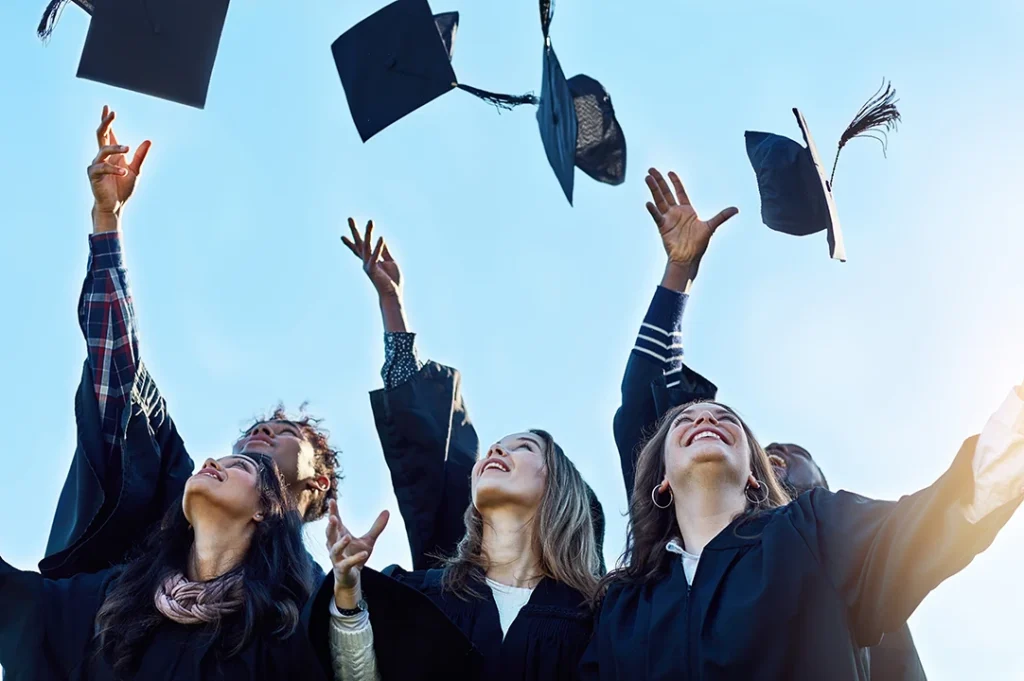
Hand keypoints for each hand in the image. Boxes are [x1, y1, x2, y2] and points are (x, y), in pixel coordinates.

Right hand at [88, 106, 151, 231]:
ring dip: (116, 148)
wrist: (115, 205)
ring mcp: (96, 164)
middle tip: (112, 114)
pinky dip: (114, 169)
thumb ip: (140, 156)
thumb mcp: (136, 170)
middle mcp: (102, 156)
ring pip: (103, 150)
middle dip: (106, 123)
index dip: (107, 121)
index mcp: (112, 154)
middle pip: (101, 135)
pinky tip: (124, 172)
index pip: (109, 133)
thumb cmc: (123, 187)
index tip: (108, 108)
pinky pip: (102, 168)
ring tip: (127, 148)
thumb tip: (148, 141)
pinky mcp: (93, 175)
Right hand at [326, 499, 388, 608]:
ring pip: (334, 550)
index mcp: (340, 536)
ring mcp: (337, 559)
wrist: (351, 578)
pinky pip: (347, 564)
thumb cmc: (356, 555)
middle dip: (331, 526)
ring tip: (348, 536)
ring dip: (340, 543)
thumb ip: (377, 527)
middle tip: (332, 518)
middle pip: (330, 535)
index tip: (332, 500)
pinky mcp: (342, 569)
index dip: (333, 512)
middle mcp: (335, 546)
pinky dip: (355, 558)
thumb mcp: (369, 541)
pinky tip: (364, 554)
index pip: (335, 522)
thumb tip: (387, 511)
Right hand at [341, 218, 401, 299]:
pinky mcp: (372, 270)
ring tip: (371, 221)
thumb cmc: (392, 281)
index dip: (351, 241)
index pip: (360, 248)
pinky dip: (379, 247)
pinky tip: (381, 237)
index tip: (342, 236)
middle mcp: (366, 262)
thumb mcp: (390, 262)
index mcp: (370, 260)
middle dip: (355, 230)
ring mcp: (368, 265)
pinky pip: (375, 256)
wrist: (392, 295)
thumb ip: (385, 252)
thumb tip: (382, 240)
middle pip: (359, 243)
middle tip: (349, 218)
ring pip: (367, 246)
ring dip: (369, 233)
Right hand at [645, 168, 737, 271]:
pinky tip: (649, 203)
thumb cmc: (698, 245)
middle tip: (652, 169)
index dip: (675, 181)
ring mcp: (668, 219)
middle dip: (659, 181)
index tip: (669, 172)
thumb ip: (721, 216)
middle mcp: (676, 212)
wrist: (688, 259)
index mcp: (687, 210)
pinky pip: (657, 216)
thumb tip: (736, 209)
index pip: (679, 192)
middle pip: (666, 193)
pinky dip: (653, 210)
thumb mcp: (710, 227)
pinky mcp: (663, 227)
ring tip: (647, 178)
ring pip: (659, 200)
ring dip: (653, 189)